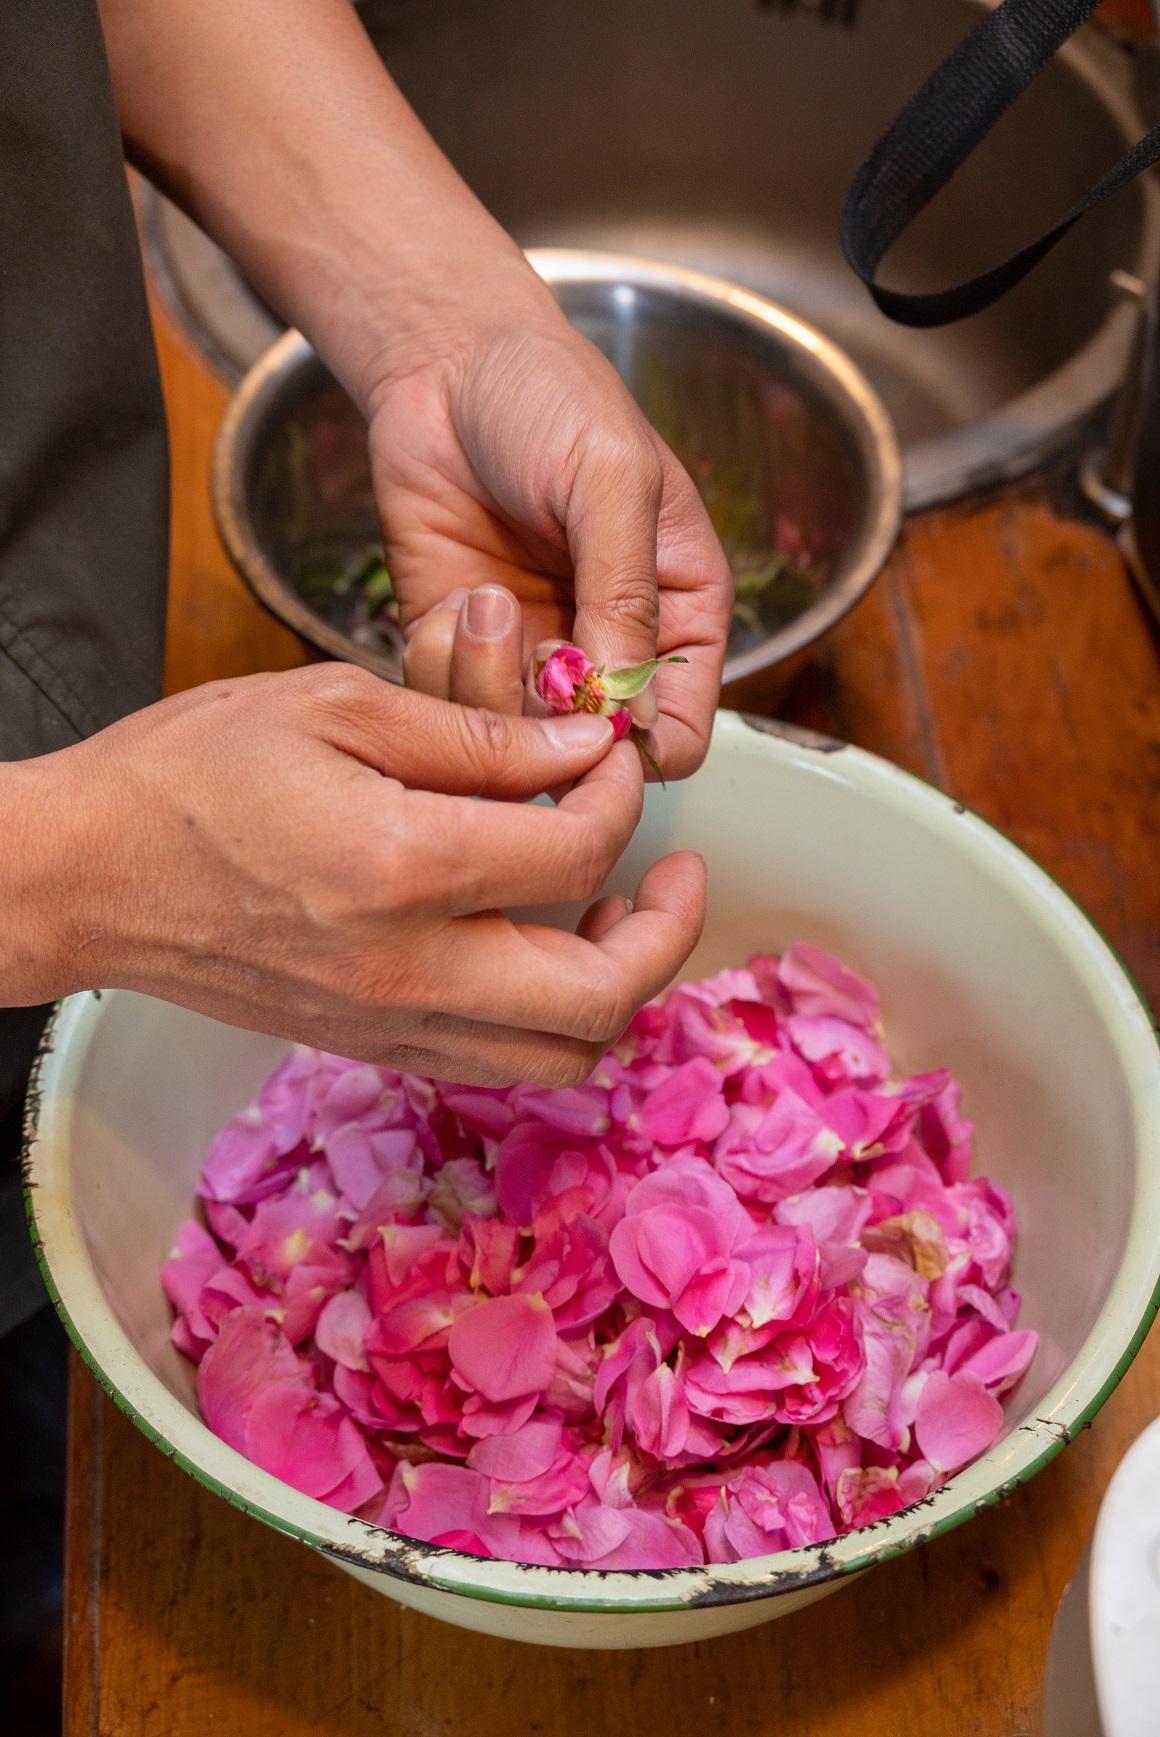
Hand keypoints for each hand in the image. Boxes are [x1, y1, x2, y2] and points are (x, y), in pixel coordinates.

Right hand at [1, 667, 704, 1084]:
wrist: (84, 875)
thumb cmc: (191, 774)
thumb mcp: (336, 706)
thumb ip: (476, 732)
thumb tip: (587, 750)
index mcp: (401, 868)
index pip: (577, 853)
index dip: (620, 798)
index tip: (606, 759)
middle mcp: (406, 971)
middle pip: (599, 998)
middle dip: (665, 933)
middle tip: (674, 873)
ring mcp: (388, 1023)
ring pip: (559, 1058)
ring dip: (615, 989)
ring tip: (612, 912)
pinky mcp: (368, 1043)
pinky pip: (496, 1060)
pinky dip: (546, 1017)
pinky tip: (534, 943)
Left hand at [367, 270, 732, 776]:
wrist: (445, 359)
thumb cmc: (551, 397)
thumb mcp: (614, 482)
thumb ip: (627, 596)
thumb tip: (629, 708)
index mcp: (677, 617)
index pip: (680, 738)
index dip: (639, 748)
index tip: (597, 714)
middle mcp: (606, 651)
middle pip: (587, 754)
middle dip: (550, 718)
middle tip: (535, 647)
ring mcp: (527, 655)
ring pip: (508, 741)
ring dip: (487, 682)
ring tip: (484, 600)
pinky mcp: (456, 647)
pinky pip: (444, 703)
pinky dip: (440, 663)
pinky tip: (451, 598)